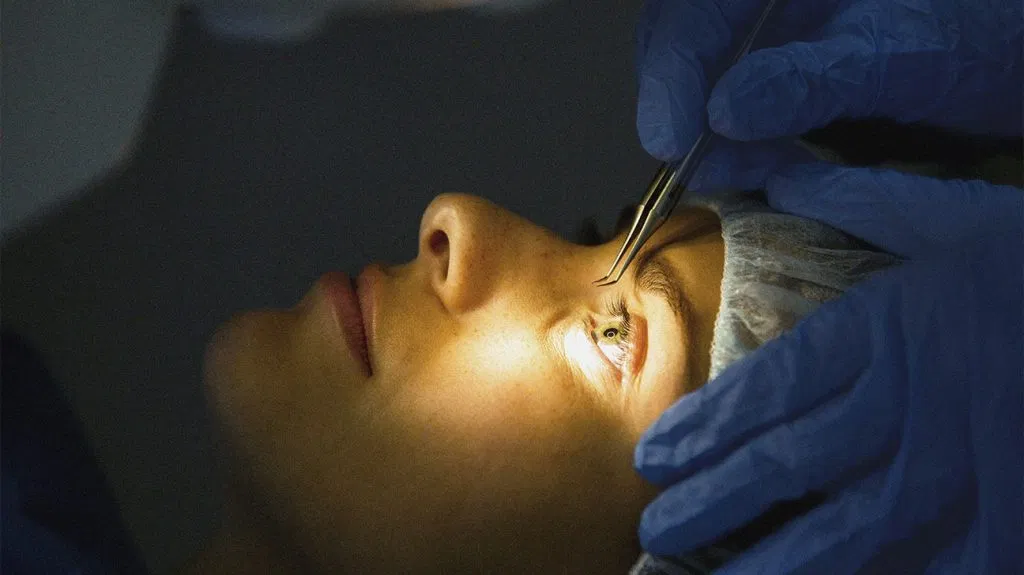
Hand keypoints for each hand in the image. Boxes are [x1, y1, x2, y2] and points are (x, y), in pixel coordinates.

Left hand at [633, 166, 1023, 571]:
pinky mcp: (1009, 505)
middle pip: (790, 460)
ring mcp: (960, 460)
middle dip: (714, 498)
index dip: (706, 426)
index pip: (771, 385)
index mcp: (885, 326)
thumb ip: (854, 199)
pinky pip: (941, 560)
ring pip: (848, 524)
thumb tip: (772, 173)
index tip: (655, 455)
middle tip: (657, 528)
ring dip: (774, 556)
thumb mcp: (949, 213)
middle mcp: (909, 397)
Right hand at [636, 0, 1022, 184]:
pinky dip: (736, 139)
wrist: (1006, 53)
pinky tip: (757, 165)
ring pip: (702, 70)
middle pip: (684, 34)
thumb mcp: (894, 58)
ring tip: (733, 172)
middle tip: (689, 162)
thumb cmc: (971, 40)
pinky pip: (732, 96)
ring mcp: (772, 25)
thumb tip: (722, 114)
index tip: (671, 140)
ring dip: (706, 130)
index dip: (672, 71)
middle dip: (680, 101)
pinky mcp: (780, 60)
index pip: (697, 8)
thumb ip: (810, 80)